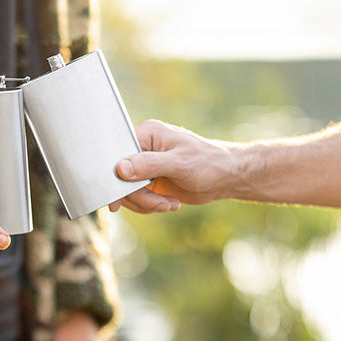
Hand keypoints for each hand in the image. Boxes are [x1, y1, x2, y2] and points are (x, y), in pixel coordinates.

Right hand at [110, 119, 231, 212]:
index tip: (116, 200)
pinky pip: (137, 198)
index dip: (115, 178)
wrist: (224, 178)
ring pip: (128, 191)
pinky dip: (150, 206)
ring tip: (170, 204)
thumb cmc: (208, 163)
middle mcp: (142, 148)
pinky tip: (170, 203)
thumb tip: (120, 168)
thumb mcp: (179, 163)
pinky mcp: (149, 182)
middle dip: (139, 196)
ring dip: (147, 203)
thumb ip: (149, 164)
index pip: (118, 154)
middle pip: (121, 177)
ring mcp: (145, 166)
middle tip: (161, 204)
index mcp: (147, 134)